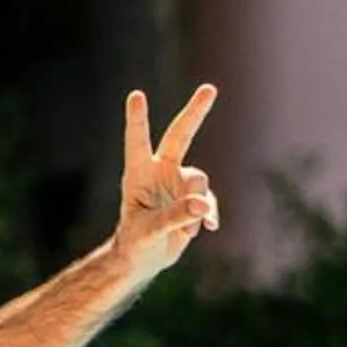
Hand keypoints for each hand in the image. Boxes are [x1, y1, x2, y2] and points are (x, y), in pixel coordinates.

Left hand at [113, 85, 219, 286]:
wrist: (144, 258)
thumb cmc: (135, 243)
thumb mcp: (150, 231)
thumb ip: (174, 216)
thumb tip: (202, 204)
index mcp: (138, 174)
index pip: (137, 142)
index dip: (137, 119)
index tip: (136, 95)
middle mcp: (160, 171)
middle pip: (180, 135)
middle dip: (195, 112)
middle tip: (210, 88)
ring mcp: (178, 182)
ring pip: (199, 180)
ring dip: (198, 204)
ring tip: (189, 228)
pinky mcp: (193, 197)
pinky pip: (209, 200)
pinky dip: (209, 214)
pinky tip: (208, 227)